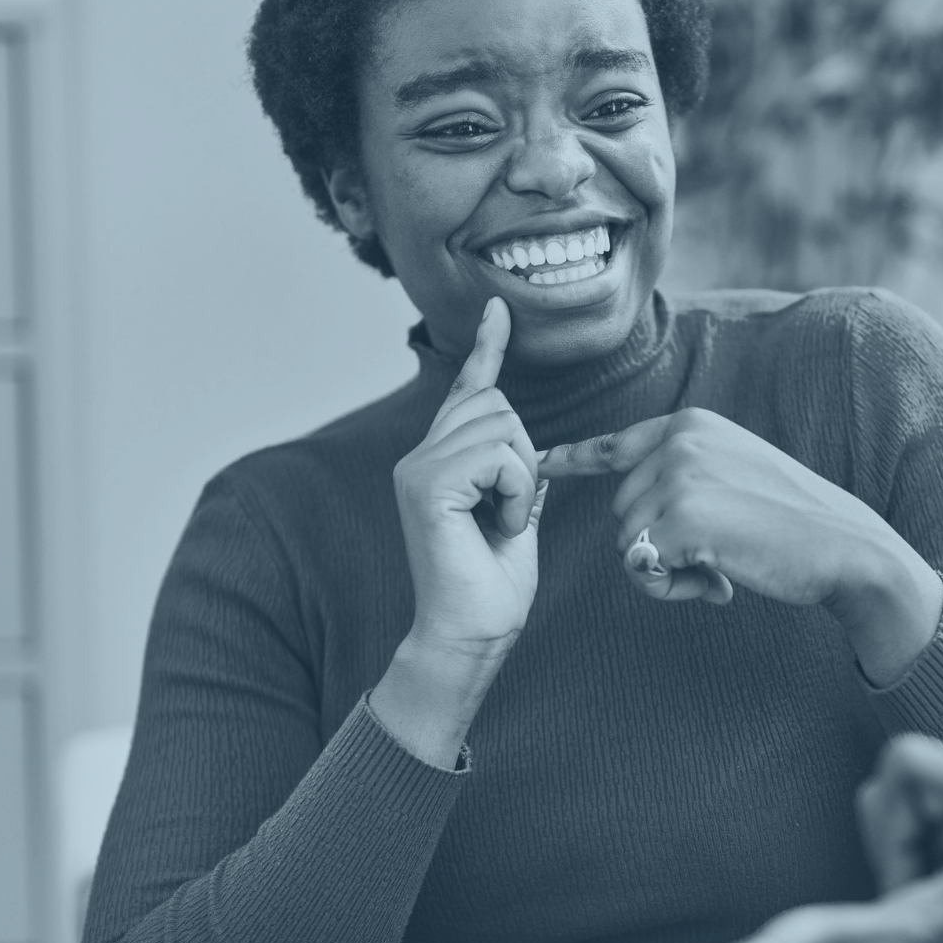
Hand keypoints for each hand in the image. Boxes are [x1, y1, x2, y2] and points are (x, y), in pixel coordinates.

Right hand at [373, 298, 545, 766]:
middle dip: (525, 455)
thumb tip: (520, 439)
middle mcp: (419, 456)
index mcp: (438, 458)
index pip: (468, 389)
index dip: (486, 347)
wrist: (471, 635)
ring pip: (501, 426)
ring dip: (521, 478)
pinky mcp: (425, 486)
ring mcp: (417, 468)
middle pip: (497, 403)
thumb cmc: (493, 586)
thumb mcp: (513, 511)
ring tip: (501, 523)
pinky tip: (497, 526)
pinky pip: (497, 456)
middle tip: (510, 513)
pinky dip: (514, 492)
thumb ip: (509, 468)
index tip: (498, 308)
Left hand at [537, 408, 942, 684]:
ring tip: (721, 566)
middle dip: (656, 547)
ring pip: (627, 542)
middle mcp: (680, 441)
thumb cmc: (794, 526)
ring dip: (666, 571)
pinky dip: (673, 588)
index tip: (540, 463)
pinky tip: (718, 583)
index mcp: (691, 425)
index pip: (615, 444)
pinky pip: (641, 568)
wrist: (846, 548)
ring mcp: (679, 475)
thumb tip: (638, 532)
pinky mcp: (681, 517)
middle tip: (713, 557)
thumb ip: (685, 483)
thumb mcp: (736, 477)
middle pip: (620, 510)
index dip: (572, 459)